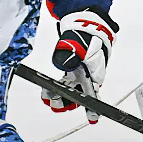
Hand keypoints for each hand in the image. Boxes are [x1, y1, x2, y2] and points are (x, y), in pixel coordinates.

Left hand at [41, 9, 117, 123]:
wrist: (85, 24)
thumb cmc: (86, 35)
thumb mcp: (78, 43)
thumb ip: (71, 54)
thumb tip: (64, 64)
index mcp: (93, 74)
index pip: (95, 94)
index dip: (94, 108)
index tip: (93, 118)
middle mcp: (88, 78)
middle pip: (79, 97)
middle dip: (67, 102)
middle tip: (53, 101)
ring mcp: (79, 75)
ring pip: (70, 93)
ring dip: (59, 97)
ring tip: (47, 98)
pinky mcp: (72, 72)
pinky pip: (64, 86)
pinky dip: (56, 90)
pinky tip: (47, 93)